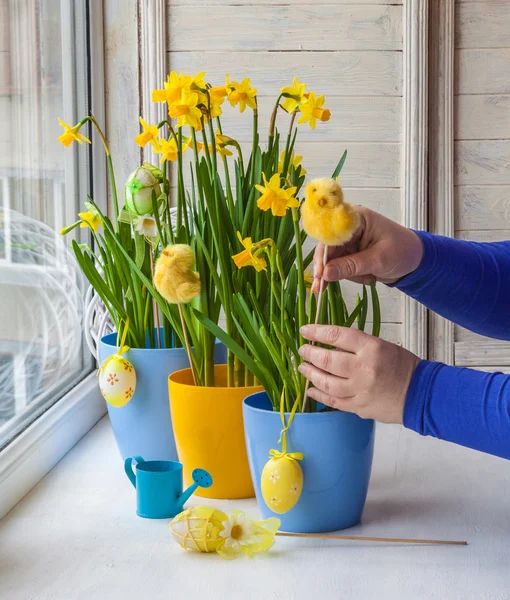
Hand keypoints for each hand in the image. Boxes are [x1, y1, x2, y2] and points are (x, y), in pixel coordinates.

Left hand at [298, 325, 419, 423]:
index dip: (317, 332)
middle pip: (327, 360)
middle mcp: (364, 369)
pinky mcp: (359, 407)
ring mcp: (360, 390)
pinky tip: (310, 389)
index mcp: (371, 348)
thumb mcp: (381, 346)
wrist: (420, 393)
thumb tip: (327, 343)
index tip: (305, 330)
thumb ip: (355, 345)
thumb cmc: (401, 366)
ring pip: (326, 383)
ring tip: (303, 368)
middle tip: (302, 350)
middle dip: (310, 354)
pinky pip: (333, 401)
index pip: (337, 335)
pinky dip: (319, 395)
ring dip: (311, 374)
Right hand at [311, 207, 423, 292]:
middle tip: (321, 288)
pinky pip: (342, 267)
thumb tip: (326, 274)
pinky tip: (368, 277)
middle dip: (328, 269)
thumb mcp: (378, 260)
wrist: (417, 260)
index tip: (320, 272)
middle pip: (328, 249)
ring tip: (368, 277)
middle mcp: (350, 228)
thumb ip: (351, 266)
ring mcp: (350, 241)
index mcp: (357, 219)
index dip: (323, 253)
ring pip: (334, 261)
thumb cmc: (404, 252)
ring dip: (346, 274)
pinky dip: (352, 276)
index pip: (331, 234)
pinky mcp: (352, 253)